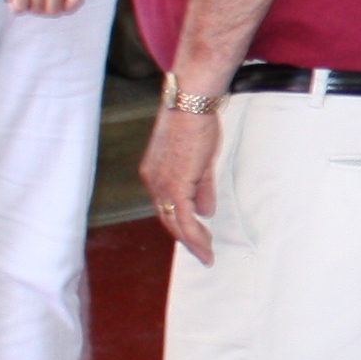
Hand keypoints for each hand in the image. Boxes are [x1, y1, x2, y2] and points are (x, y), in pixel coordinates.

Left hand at [141, 103, 223, 263]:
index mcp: (155, 173)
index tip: (195, 234)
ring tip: (207, 255)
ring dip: (193, 242)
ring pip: (175, 224)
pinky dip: (195, 238)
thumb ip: (202, 188)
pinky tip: (206, 248)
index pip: (166, 206)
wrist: (190, 104)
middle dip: (186, 238)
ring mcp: (162, 186)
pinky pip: (185, 221)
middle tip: (203, 252)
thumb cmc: (195, 123)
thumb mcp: (201, 160)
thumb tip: (206, 211)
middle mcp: (153, 182)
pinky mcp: (175, 187)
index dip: (181, 222)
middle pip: (168, 219)